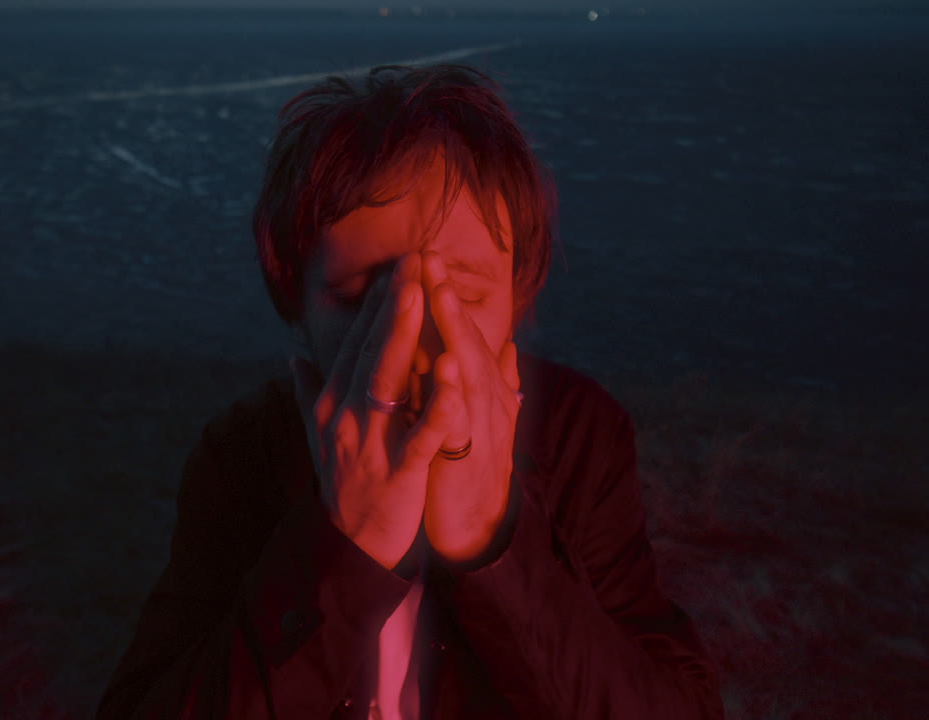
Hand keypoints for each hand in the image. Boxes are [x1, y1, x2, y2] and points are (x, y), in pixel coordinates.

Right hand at [289, 254, 468, 570]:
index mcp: (332, 404)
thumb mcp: (319, 436)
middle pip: (369, 350)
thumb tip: (291, 354)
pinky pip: (421, 431)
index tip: (397, 265)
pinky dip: (436, 400)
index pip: (354, 343)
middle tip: (412, 259)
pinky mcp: (398, 472)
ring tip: (421, 293)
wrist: (351, 550)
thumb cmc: (344, 486)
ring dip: (403, 335)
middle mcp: (345, 417)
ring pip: (387, 380)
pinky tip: (448, 368)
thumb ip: (306, 394)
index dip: (376, 304)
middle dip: (392, 304)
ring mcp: (370, 444)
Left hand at [420, 251, 522, 563]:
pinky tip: (446, 367)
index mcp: (479, 389)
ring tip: (441, 293)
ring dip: (456, 331)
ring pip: (468, 371)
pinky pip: (460, 421)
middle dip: (448, 297)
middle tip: (431, 254)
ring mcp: (481, 427)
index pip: (457, 332)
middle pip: (465, 339)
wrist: (476, 526)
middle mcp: (485, 401)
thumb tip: (506, 344)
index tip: (423, 254)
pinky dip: (453, 394)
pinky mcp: (469, 458)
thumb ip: (491, 379)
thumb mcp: (479, 415)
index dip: (441, 295)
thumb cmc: (472, 465)